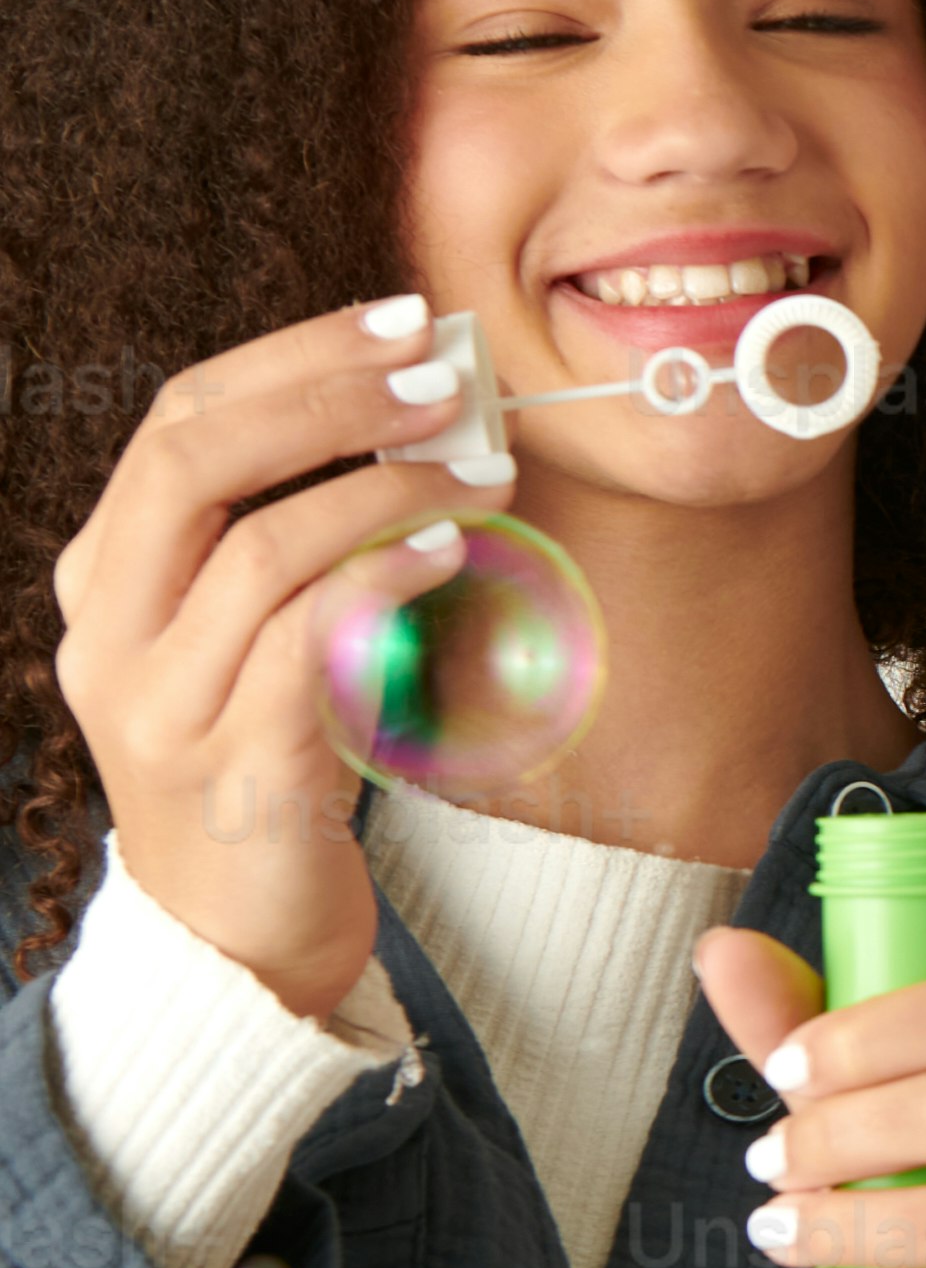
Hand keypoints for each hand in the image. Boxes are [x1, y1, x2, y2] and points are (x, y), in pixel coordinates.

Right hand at [48, 297, 502, 1016]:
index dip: (292, 360)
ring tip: (480, 471)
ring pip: (263, 548)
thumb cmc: (267, 767)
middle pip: (197, 461)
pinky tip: (449, 551)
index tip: (400, 324)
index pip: (179, 423)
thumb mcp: (249, 638)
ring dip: (386, 491)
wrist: (238, 943)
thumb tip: (412, 410)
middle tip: (443, 378)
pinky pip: (308, 643)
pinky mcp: (235, 771)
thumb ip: (289, 535)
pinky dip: (385, 579)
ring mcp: (161, 707)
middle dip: (329, 399)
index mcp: (103, 580)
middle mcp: (110, 634)